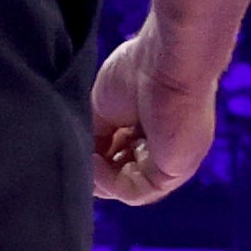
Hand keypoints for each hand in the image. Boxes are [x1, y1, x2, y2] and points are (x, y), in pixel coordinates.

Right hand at [87, 16, 221, 206]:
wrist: (167, 58)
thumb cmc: (139, 68)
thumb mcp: (102, 108)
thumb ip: (94, 137)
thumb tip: (82, 161)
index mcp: (153, 130)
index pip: (122, 158)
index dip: (95, 159)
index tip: (75, 148)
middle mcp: (166, 148)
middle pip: (125, 176)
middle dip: (97, 171)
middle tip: (77, 158)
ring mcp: (172, 161)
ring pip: (130, 188)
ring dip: (101, 179)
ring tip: (85, 158)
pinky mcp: (174, 170)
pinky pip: (137, 191)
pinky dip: (110, 182)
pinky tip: (95, 161)